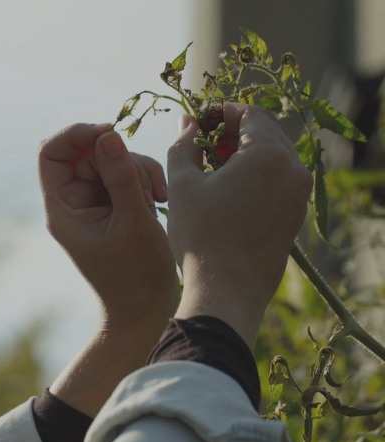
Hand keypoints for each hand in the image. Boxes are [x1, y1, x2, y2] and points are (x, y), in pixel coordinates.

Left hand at [38, 122, 178, 334]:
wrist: (146, 310)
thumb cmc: (136, 276)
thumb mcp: (134, 222)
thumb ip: (122, 176)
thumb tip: (108, 134)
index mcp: (62, 209)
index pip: (52, 152)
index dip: (77, 134)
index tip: (111, 132)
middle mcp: (72, 202)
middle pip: (89, 152)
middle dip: (122, 160)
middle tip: (148, 187)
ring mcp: (94, 202)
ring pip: (112, 159)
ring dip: (140, 171)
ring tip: (157, 202)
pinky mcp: (114, 204)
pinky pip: (127, 174)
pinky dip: (146, 181)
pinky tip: (160, 203)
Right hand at [166, 104, 313, 346]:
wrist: (226, 289)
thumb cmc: (200, 235)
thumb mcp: (182, 184)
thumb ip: (184, 145)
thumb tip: (188, 122)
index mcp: (267, 153)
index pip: (249, 113)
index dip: (222, 112)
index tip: (200, 121)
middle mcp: (293, 168)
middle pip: (266, 132)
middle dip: (235, 131)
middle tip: (205, 144)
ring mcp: (298, 194)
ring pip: (274, 156)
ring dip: (246, 153)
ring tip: (214, 169)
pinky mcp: (296, 215)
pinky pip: (279, 180)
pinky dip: (257, 175)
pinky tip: (230, 192)